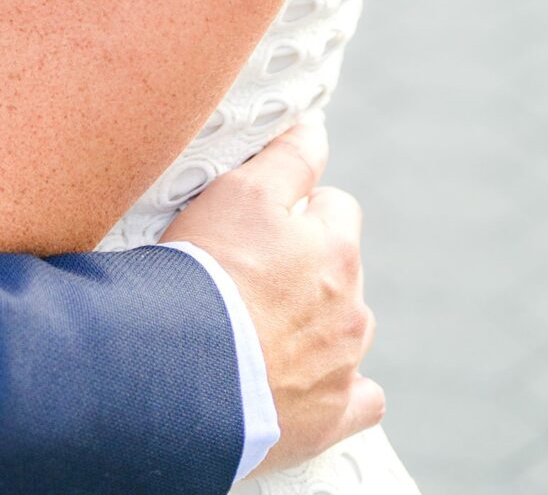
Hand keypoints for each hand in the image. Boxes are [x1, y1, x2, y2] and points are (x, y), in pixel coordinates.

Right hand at [165, 120, 381, 472]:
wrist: (187, 372)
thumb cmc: (209, 275)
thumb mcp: (241, 192)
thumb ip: (288, 157)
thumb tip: (316, 129)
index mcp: (336, 250)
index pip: (335, 207)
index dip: (296, 208)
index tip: (260, 223)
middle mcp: (351, 308)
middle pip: (340, 271)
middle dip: (306, 269)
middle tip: (249, 275)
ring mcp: (344, 367)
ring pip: (345, 332)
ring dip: (315, 326)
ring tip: (259, 328)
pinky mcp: (331, 418)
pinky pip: (359, 401)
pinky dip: (338, 390)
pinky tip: (305, 383)